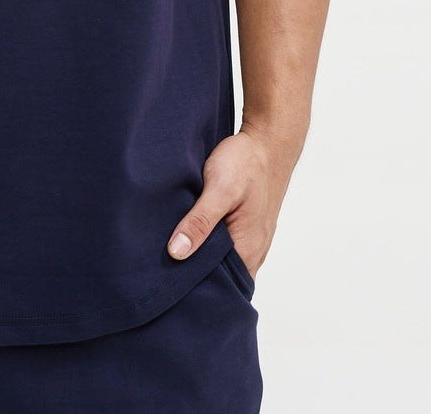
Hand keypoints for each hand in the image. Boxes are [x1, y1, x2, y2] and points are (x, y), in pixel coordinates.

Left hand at [165, 124, 300, 277]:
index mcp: (247, 250)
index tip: (167, 284)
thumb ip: (200, 222)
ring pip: (221, 260)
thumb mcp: (220, 189)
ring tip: (170, 253)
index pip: (221, 288)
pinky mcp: (244, 226)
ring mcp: (250, 239)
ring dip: (199, 257)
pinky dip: (206, 242)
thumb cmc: (247, 164)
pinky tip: (187, 232)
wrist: (268, 141)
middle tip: (162, 269)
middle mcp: (252, 251)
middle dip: (194, 275)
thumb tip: (176, 253)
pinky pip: (224, 244)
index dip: (195, 289)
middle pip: (221, 277)